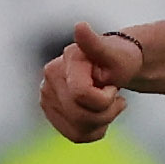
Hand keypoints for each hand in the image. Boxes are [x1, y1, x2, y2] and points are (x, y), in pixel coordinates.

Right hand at [41, 25, 142, 142]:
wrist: (114, 67)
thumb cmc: (117, 59)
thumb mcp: (113, 52)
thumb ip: (95, 43)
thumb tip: (80, 27)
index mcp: (60, 65)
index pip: (81, 96)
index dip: (104, 97)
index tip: (112, 85)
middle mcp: (47, 82)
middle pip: (79, 117)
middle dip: (106, 112)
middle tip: (116, 97)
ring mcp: (47, 99)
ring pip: (77, 130)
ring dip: (102, 122)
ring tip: (109, 105)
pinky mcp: (52, 114)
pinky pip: (75, 136)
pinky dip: (94, 130)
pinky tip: (101, 115)